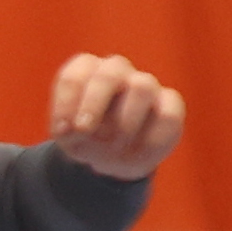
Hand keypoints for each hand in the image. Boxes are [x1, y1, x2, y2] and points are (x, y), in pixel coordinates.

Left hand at [47, 53, 183, 179]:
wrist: (114, 158)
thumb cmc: (87, 139)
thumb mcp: (69, 139)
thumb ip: (66, 131)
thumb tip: (75, 128)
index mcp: (87, 73)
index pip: (75, 74)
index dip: (66, 102)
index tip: (61, 131)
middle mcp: (117, 72)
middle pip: (111, 71)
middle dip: (94, 102)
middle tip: (83, 130)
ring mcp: (146, 85)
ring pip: (142, 87)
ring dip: (125, 122)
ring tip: (114, 147)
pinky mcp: (170, 104)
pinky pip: (168, 115)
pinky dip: (150, 140)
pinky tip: (138, 156)